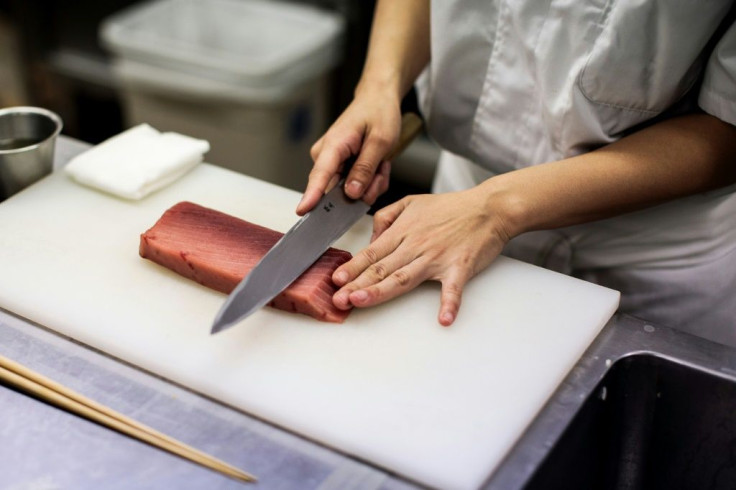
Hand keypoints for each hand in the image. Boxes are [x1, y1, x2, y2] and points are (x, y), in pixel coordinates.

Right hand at [296, 93, 401, 214]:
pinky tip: (377, 165)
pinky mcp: (338, 168)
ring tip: (381, 163)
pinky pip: (354, 187)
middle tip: (382, 168)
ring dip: (371, 182)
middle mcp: (326, 156)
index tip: (302, 211)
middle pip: (339, 191)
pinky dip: (371, 180)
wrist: (378, 100)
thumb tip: (351, 193)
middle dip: (366, 187)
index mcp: (333, 145)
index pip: (319, 175)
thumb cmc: (378, 113)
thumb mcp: (380, 140)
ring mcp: (331, 163)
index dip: (311, 195)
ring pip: (350, 192)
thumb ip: (365, 168)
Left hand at [331, 188, 510, 325]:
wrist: (489, 207)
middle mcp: (416, 245)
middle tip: (338, 298)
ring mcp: (437, 258)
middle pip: (382, 268)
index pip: (372, 253)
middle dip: (357, 284)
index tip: (336, 280)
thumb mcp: (412, 203)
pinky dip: (450, 303)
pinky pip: (453, 288)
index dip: (352, 267)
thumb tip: (372, 238)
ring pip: (404, 277)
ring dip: (382, 290)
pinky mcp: (460, 267)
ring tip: (363, 301)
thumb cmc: (452, 207)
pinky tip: (444, 318)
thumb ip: (386, 217)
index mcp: (404, 232)